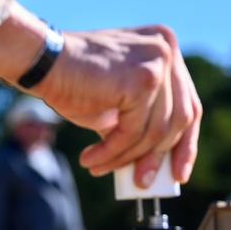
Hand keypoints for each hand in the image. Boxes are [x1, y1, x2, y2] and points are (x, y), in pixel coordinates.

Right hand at [32, 25, 201, 186]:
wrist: (41, 60)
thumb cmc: (75, 79)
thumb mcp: (119, 102)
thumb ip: (141, 122)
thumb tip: (155, 165)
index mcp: (165, 47)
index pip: (189, 103)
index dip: (186, 143)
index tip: (179, 173)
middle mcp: (167, 48)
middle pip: (180, 119)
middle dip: (159, 157)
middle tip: (141, 182)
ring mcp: (157, 61)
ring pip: (156, 130)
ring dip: (127, 157)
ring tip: (101, 167)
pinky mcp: (142, 80)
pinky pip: (134, 132)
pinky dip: (112, 151)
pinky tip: (93, 158)